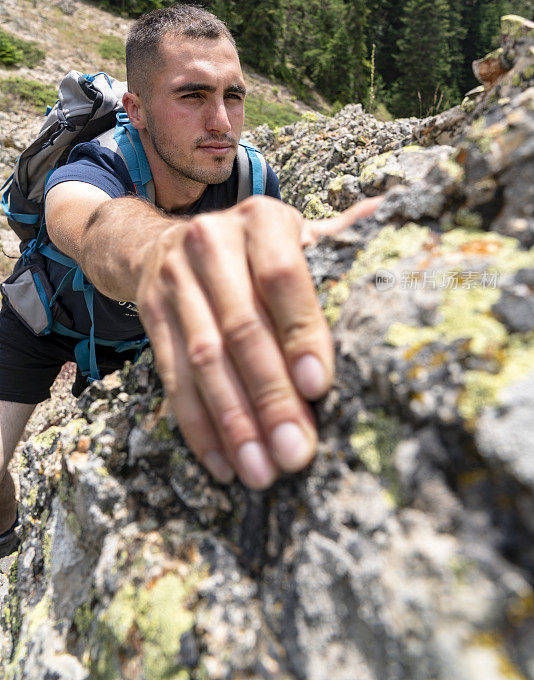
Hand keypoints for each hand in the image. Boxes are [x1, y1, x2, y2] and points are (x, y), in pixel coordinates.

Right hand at [136, 195, 381, 488]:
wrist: (161, 240)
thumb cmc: (252, 247)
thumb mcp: (292, 232)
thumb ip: (339, 235)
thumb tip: (394, 211)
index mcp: (262, 220)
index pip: (283, 278)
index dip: (301, 333)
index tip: (319, 387)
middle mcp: (211, 241)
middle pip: (242, 327)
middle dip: (270, 396)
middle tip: (295, 452)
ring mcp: (174, 278)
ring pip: (204, 359)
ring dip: (233, 422)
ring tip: (261, 470)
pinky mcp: (151, 313)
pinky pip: (172, 376)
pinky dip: (197, 424)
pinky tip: (223, 462)